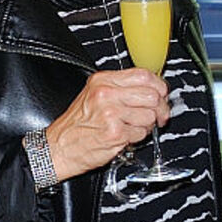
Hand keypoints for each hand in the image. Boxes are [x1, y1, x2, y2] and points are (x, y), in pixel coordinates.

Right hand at [44, 69, 168, 180]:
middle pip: (151, 95)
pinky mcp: (115, 133)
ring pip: (150, 116)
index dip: (159, 85)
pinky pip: (142, 133)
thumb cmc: (76, 125)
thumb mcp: (93, 95)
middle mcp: (107, 94)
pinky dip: (138, 138)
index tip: (162, 94)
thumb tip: (151, 89)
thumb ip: (120, 88)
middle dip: (160, 108)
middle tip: (158, 115)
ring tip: (133, 127)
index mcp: (103, 81)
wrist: (59, 147)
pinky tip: (125, 136)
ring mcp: (111, 114)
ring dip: (147, 125)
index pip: (143, 75)